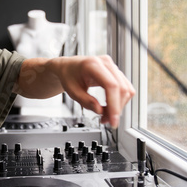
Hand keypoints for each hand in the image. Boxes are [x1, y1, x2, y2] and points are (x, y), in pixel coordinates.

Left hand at [15, 55, 134, 127]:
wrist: (60, 68)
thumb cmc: (62, 75)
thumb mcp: (70, 90)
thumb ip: (86, 101)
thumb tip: (101, 112)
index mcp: (94, 64)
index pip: (113, 86)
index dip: (115, 106)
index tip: (112, 121)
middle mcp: (106, 62)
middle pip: (123, 89)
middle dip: (117, 109)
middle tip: (106, 123)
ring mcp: (111, 66)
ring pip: (126, 90)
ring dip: (118, 107)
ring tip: (103, 118)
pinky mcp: (113, 72)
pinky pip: (122, 89)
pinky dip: (117, 102)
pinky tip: (106, 110)